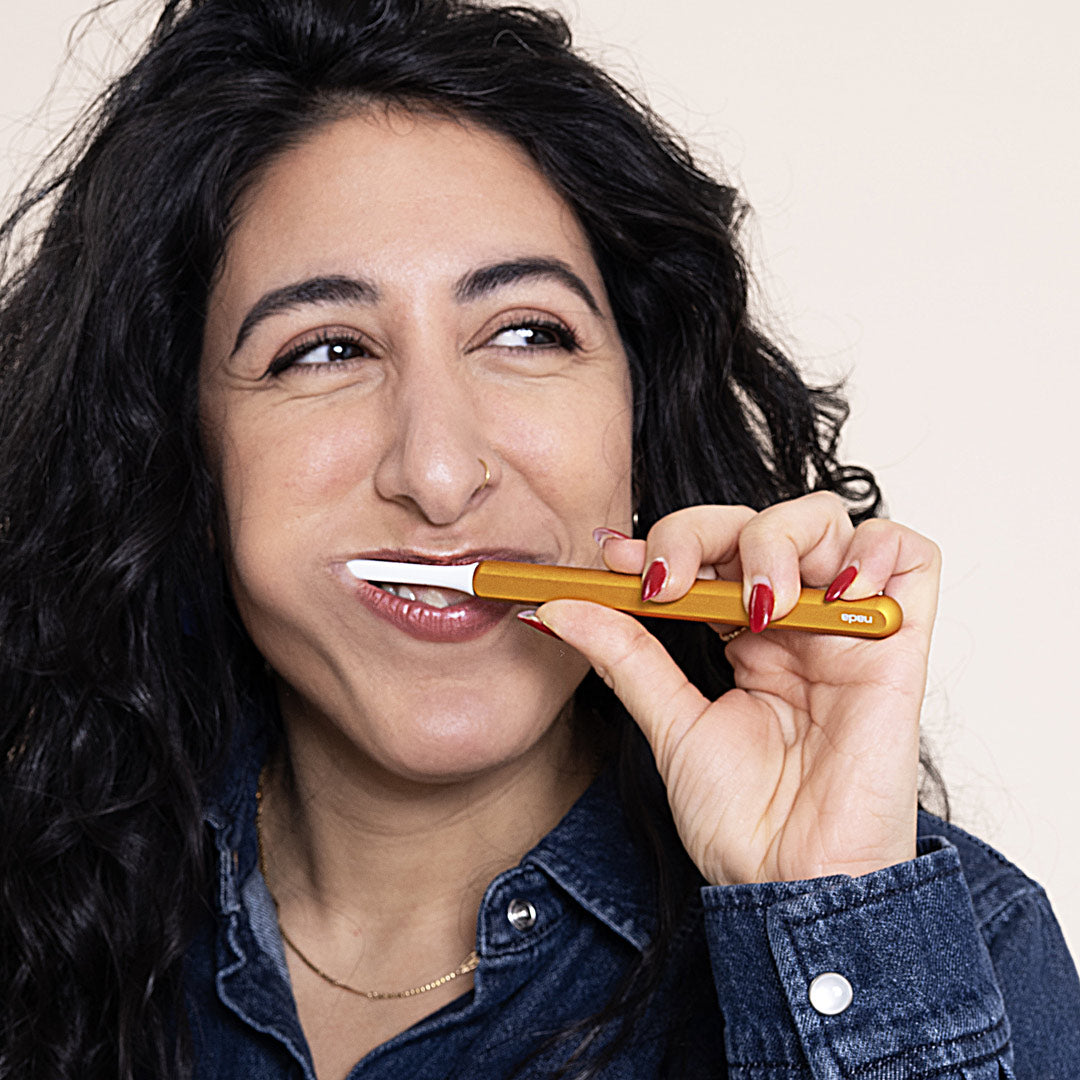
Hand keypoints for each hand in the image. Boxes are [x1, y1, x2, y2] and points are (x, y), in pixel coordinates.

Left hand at [536, 494, 940, 885]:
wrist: (790, 883)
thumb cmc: (741, 821)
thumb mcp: (669, 723)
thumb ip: (624, 655)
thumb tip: (560, 606)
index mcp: (746, 638)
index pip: (712, 551)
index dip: (666, 540)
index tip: (615, 558)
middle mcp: (797, 625)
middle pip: (761, 522)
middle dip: (705, 532)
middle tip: (674, 583)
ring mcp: (846, 629)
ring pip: (830, 522)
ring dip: (781, 539)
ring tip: (762, 603)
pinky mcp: (899, 647)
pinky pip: (912, 559)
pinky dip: (874, 550)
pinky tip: (831, 594)